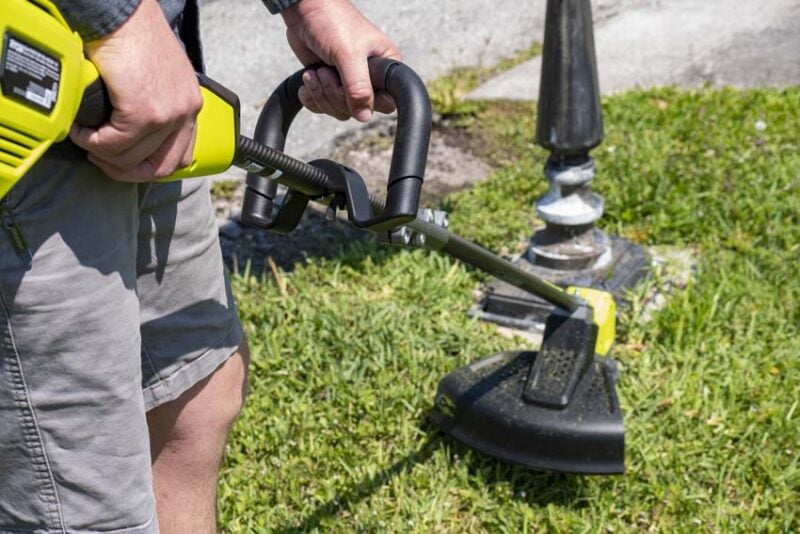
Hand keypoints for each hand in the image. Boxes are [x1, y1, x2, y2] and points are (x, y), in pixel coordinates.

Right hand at [70, 0, 201, 181]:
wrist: (120, 13)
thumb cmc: (132, 35)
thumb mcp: (157, 75)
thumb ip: (154, 102)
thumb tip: (132, 132)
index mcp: (190, 105)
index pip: (180, 156)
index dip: (149, 167)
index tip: (125, 163)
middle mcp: (185, 112)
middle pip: (158, 166)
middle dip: (124, 170)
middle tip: (100, 158)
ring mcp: (167, 115)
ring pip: (130, 157)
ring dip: (102, 153)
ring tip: (85, 139)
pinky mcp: (143, 113)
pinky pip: (113, 143)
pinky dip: (91, 141)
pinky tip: (80, 129)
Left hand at [281, 0, 401, 121]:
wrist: (304, 11)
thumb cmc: (332, 23)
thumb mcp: (348, 54)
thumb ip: (358, 87)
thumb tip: (364, 116)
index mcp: (386, 68)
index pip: (384, 102)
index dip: (364, 101)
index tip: (347, 84)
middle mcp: (370, 78)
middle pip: (358, 110)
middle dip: (335, 94)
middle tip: (325, 71)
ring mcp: (349, 83)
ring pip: (340, 111)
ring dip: (321, 95)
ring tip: (315, 72)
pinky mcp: (331, 85)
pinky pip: (325, 108)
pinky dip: (312, 98)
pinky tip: (308, 80)